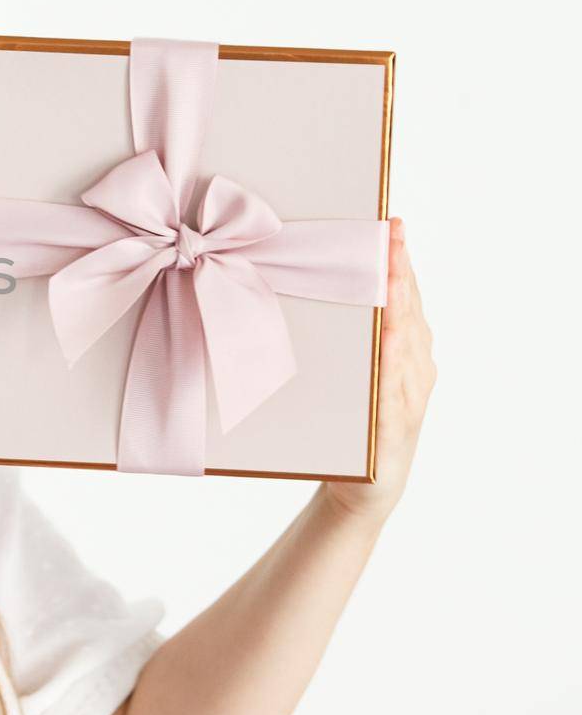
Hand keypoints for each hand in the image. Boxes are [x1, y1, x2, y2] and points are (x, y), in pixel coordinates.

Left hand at [319, 216, 436, 526]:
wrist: (356, 490)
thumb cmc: (344, 422)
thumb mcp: (339, 370)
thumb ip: (336, 334)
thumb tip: (299, 284)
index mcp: (403, 350)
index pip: (404, 295)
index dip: (398, 258)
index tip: (389, 224)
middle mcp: (414, 368)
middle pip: (409, 310)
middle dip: (399, 271)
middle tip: (390, 235)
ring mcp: (410, 396)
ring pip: (408, 342)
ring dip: (399, 307)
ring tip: (388, 273)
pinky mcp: (396, 426)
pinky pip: (396, 386)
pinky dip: (392, 361)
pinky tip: (387, 336)